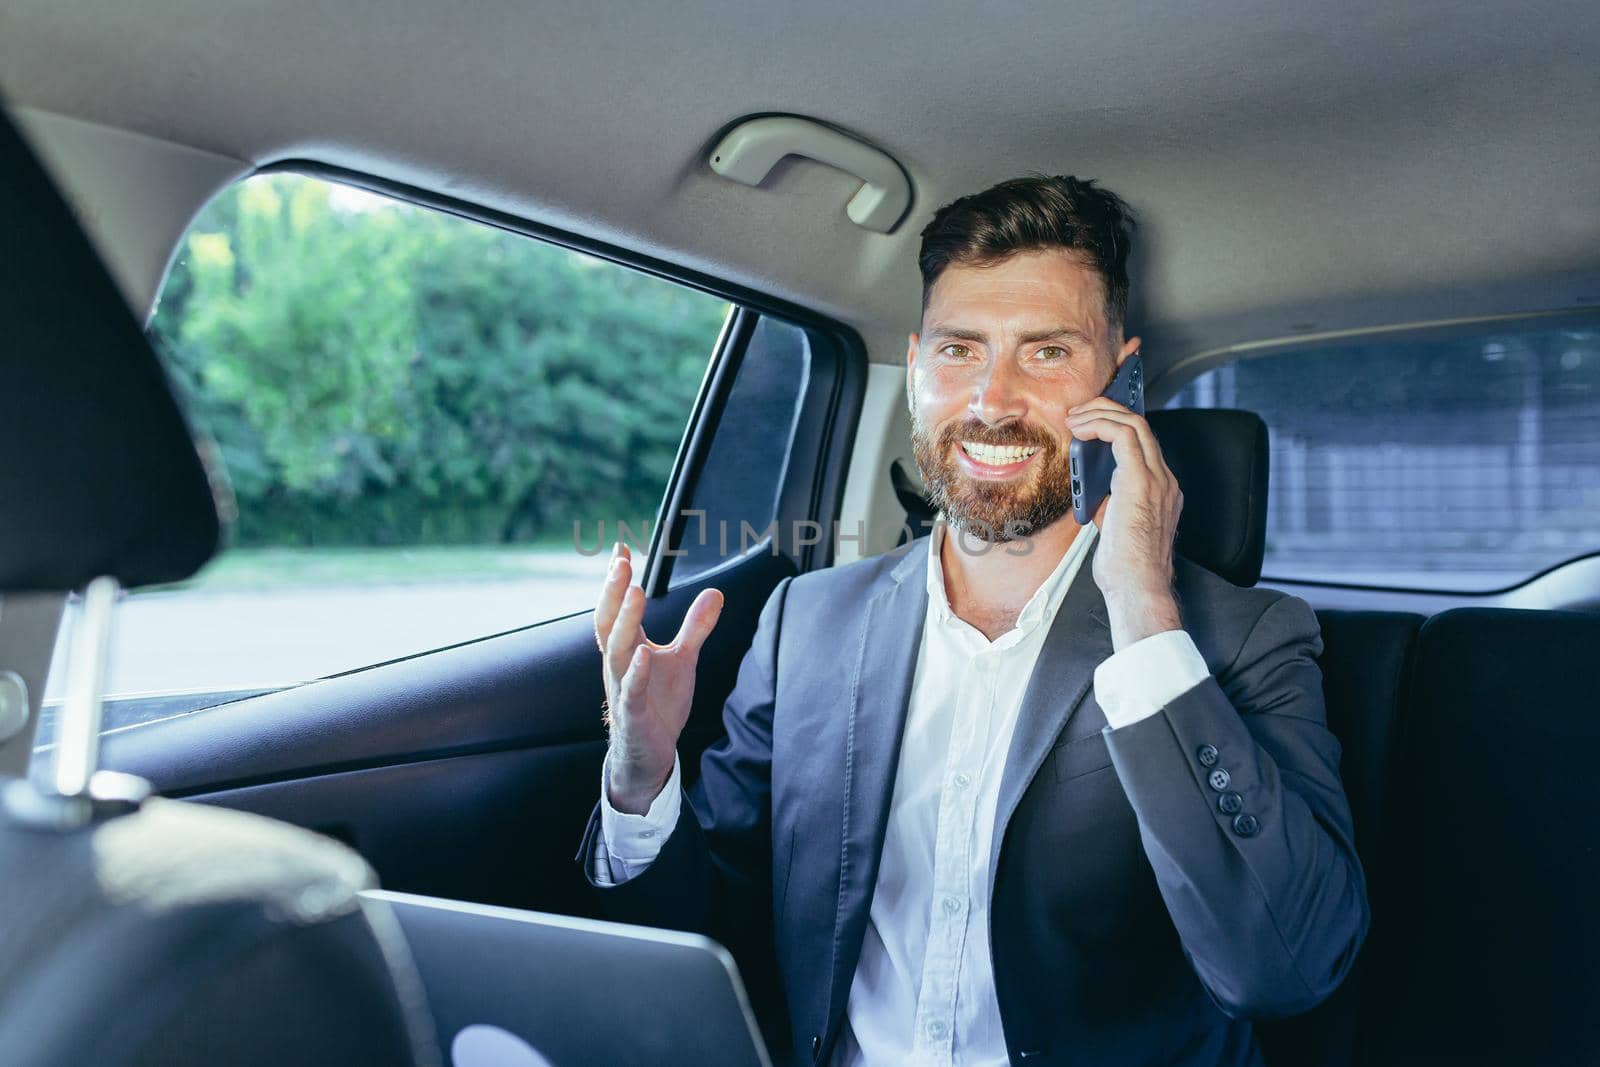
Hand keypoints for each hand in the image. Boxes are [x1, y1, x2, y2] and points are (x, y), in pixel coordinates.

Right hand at [595, 542, 723, 813]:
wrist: (649, 755)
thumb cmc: (658, 704)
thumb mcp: (682, 659)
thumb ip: (696, 627)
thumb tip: (715, 593)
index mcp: (627, 648)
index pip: (616, 608)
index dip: (616, 580)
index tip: (621, 549)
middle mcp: (618, 664)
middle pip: (608, 622)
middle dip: (613, 592)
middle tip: (621, 563)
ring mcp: (622, 689)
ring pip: (615, 651)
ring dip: (624, 621)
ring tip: (633, 592)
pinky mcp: (633, 714)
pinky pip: (630, 690)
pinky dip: (636, 671)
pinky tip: (644, 652)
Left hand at [1066, 397, 1183, 648]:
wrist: (1137, 588)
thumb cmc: (1124, 568)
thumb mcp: (1113, 526)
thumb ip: (1107, 501)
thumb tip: (1088, 485)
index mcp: (1162, 490)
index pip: (1143, 444)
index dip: (1117, 426)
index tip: (1091, 422)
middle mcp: (1165, 480)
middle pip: (1140, 425)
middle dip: (1107, 410)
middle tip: (1079, 412)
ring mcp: (1156, 478)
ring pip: (1133, 423)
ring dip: (1100, 413)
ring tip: (1074, 417)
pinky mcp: (1140, 480)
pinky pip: (1122, 435)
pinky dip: (1099, 425)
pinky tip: (1079, 429)